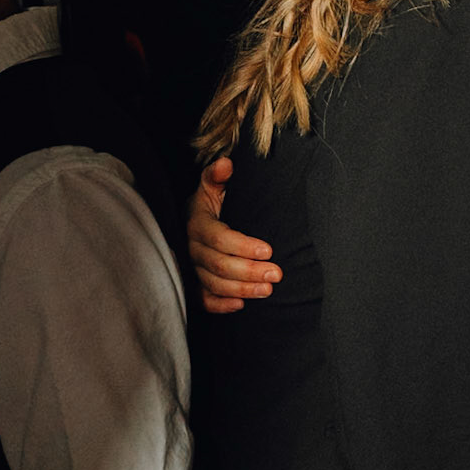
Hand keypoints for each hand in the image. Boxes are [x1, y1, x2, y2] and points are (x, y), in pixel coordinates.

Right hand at [187, 157, 282, 314]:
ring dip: (242, 289)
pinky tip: (241, 305)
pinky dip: (220, 304)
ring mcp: (193, 267)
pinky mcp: (196, 283)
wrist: (200, 219)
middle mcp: (193, 247)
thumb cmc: (213, 201)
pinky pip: (203, 299)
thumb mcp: (213, 185)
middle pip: (218, 265)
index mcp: (198, 223)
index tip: (269, 251)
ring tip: (268, 291)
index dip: (243, 246)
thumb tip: (226, 164)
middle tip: (277, 274)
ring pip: (214, 283)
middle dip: (249, 272)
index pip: (219, 238)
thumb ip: (217, 175)